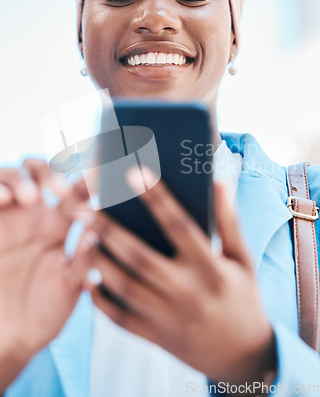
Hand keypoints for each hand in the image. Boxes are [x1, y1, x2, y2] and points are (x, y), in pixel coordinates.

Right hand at [0, 166, 97, 390]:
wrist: (6, 338)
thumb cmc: (43, 312)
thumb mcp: (68, 287)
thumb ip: (82, 261)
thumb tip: (94, 233)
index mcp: (60, 225)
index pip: (76, 191)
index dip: (87, 179)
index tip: (99, 176)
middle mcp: (35, 215)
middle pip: (43, 172)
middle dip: (53, 173)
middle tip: (60, 190)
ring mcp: (9, 217)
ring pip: (15, 176)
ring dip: (25, 178)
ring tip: (31, 198)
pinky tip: (5, 198)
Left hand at [88, 167, 275, 384]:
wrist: (243, 357)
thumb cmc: (242, 298)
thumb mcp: (242, 259)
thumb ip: (229, 220)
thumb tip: (218, 181)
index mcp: (210, 268)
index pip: (179, 226)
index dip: (157, 197)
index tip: (134, 172)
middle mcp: (186, 292)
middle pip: (139, 256)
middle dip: (108, 229)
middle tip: (85, 205)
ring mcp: (167, 317)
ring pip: (122, 286)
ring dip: (98, 260)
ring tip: (82, 235)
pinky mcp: (154, 336)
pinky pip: (119, 317)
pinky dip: (100, 298)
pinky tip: (88, 276)